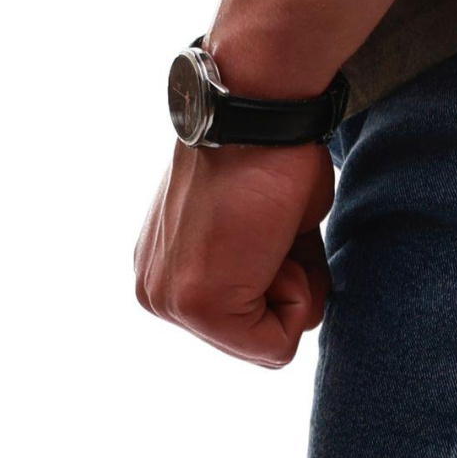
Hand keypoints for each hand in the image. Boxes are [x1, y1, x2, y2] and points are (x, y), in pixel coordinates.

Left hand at [133, 138, 334, 367]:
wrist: (258, 110)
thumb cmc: (271, 154)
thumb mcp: (258, 236)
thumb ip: (259, 275)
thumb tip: (282, 293)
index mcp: (164, 274)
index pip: (244, 327)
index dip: (281, 284)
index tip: (266, 228)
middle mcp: (155, 293)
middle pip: (256, 342)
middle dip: (286, 293)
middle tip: (271, 230)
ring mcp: (171, 303)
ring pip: (270, 346)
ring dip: (294, 290)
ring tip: (270, 232)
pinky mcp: (197, 307)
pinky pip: (277, 347)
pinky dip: (300, 296)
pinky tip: (273, 242)